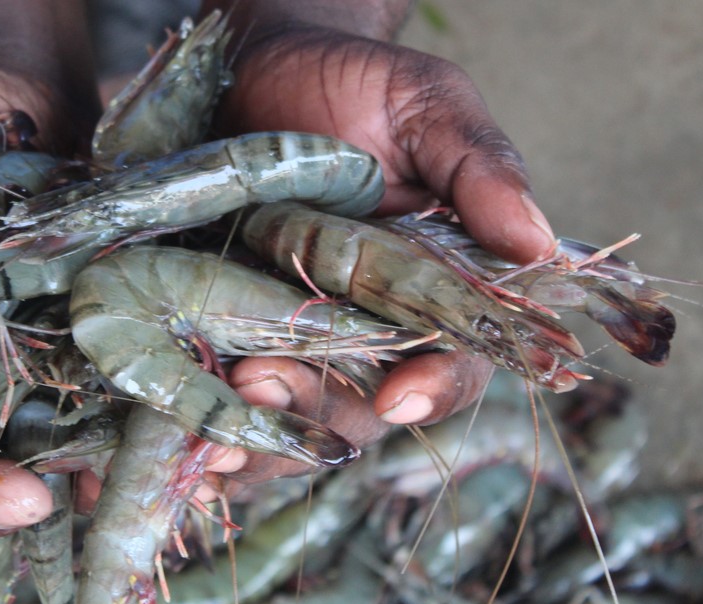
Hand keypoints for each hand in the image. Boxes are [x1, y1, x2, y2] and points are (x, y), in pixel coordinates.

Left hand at [199, 4, 552, 484]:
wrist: (256, 65)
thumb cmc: (355, 83)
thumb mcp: (426, 107)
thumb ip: (481, 168)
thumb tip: (539, 248)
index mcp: (432, 290)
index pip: (452, 363)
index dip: (433, 388)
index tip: (399, 395)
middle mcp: (364, 328)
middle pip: (357, 409)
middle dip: (315, 413)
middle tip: (263, 385)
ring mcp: (289, 335)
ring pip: (284, 419)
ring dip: (251, 437)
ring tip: (212, 428)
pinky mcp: (219, 329)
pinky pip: (214, 393)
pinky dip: (193, 419)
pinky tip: (164, 424)